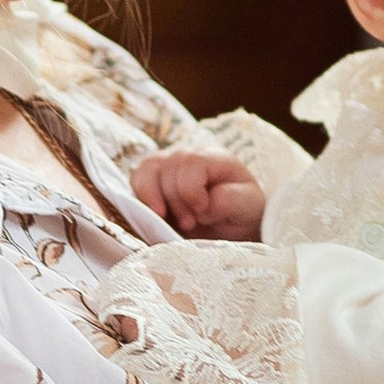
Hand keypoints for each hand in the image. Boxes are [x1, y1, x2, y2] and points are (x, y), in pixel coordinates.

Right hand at [130, 146, 266, 239]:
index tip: (202, 212)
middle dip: (176, 203)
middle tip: (190, 223)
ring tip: (172, 220)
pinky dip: (141, 201)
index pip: (191, 162)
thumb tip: (206, 202)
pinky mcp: (151, 179)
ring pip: (146, 172)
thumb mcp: (248, 208)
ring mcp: (167, 164)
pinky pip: (135, 181)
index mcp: (214, 157)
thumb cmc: (240, 214)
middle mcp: (188, 155)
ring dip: (155, 202)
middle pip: (167, 168)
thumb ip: (231, 200)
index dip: (191, 191)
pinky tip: (158, 216)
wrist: (229, 228)